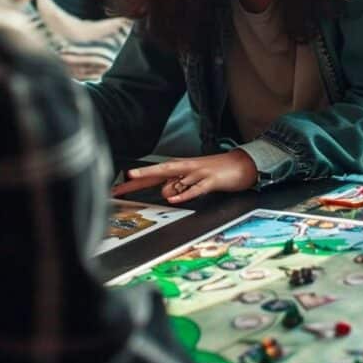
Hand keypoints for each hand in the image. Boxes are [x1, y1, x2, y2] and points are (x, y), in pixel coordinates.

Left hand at [111, 149, 257, 202]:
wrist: (244, 165)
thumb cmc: (218, 172)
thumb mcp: (194, 181)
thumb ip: (179, 186)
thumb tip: (166, 194)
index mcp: (182, 168)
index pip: (154, 174)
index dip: (136, 181)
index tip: (118, 187)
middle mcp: (187, 168)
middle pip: (159, 171)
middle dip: (140, 178)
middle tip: (122, 184)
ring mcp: (199, 172)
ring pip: (176, 178)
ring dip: (169, 188)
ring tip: (170, 194)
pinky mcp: (211, 180)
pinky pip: (195, 188)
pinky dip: (185, 193)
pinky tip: (174, 197)